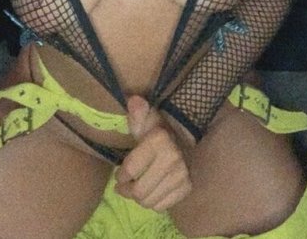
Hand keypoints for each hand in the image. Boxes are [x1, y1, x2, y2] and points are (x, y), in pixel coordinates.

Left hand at [115, 95, 191, 211]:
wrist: (182, 137)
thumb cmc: (156, 130)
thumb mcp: (144, 119)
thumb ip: (137, 112)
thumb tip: (134, 101)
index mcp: (159, 140)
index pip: (130, 170)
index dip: (120, 175)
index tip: (119, 174)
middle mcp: (173, 158)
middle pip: (139, 191)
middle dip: (126, 191)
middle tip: (123, 186)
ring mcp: (182, 174)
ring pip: (149, 201)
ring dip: (138, 198)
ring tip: (135, 189)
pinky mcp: (187, 187)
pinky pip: (162, 206)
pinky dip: (153, 202)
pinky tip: (150, 191)